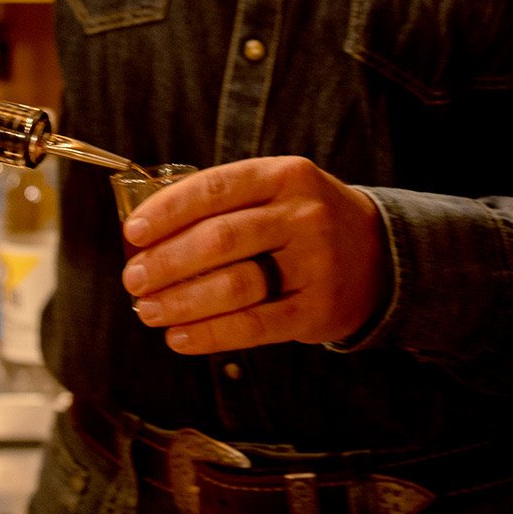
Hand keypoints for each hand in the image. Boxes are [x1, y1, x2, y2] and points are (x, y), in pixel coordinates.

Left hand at [120, 157, 383, 355]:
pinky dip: (210, 334)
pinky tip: (180, 337)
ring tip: (149, 310)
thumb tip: (146, 236)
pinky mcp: (318, 309)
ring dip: (182, 302)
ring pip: (235, 284)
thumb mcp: (275, 192)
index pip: (215, 188)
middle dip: (166, 262)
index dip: (167, 210)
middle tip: (133, 280)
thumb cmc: (301, 221)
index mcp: (284, 175)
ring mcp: (315, 263)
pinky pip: (255, 326)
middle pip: (220, 238)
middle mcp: (303, 214)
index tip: (133, 232)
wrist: (379, 254)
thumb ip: (223, 204)